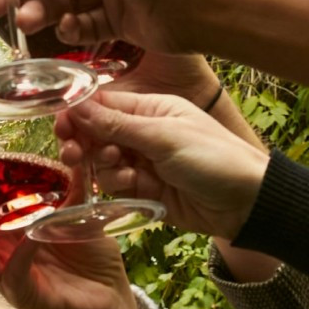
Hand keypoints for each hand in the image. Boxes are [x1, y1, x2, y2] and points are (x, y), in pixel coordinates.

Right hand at [0, 204, 153, 308]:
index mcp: (11, 234)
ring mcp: (12, 279)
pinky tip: (29, 238)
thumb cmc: (92, 258)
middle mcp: (4, 256)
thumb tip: (74, 153)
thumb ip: (75, 191)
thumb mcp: (81, 218)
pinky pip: (14, 276)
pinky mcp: (27, 298)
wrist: (113, 296)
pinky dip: (19, 255)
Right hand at [58, 90, 268, 239]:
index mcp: (152, 108)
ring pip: (104, 163)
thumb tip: (77, 107)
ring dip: (105, 167)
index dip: (79, 114)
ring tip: (122, 170)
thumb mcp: (164, 136)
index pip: (104, 105)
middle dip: (85, 143)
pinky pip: (118, 186)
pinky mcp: (146, 191)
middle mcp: (145, 133)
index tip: (61, 125)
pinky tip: (135, 186)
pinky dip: (120, 186)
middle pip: (98, 134)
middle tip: (74, 154)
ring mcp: (145, 163)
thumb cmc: (214, 158)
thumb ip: (118, 124)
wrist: (246, 203)